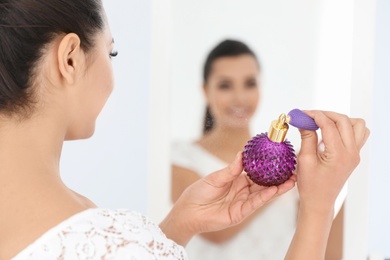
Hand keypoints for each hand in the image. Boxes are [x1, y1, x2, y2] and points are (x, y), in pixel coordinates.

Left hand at [161, 152, 295, 245]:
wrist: (189, 211)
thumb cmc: (199, 192)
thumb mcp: (216, 177)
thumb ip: (231, 169)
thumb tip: (242, 154)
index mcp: (237, 179)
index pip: (256, 172)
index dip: (268, 166)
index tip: (280, 158)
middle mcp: (243, 191)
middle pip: (264, 183)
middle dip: (279, 178)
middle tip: (293, 170)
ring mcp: (243, 202)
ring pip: (263, 194)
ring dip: (278, 187)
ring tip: (292, 179)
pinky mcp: (241, 213)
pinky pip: (255, 203)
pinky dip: (266, 196)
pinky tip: (276, 189)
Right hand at [285, 111, 369, 258]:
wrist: (319, 201)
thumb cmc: (311, 186)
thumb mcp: (305, 160)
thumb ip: (307, 137)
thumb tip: (304, 122)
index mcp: (339, 155)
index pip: (329, 125)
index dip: (314, 116)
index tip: (302, 114)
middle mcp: (351, 153)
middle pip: (344, 121)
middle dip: (326, 114)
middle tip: (310, 116)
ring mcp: (355, 154)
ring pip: (356, 125)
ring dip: (340, 120)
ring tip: (323, 123)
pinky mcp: (353, 155)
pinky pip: (358, 134)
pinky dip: (346, 128)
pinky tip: (331, 132)